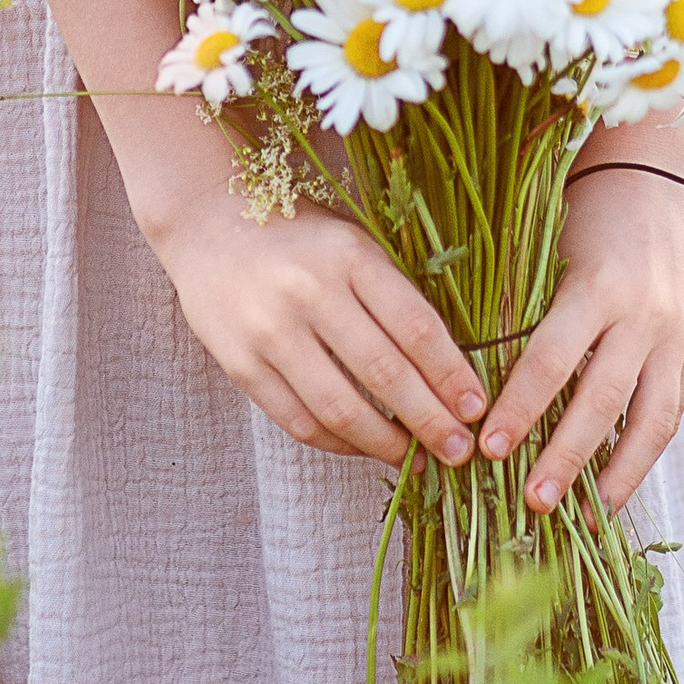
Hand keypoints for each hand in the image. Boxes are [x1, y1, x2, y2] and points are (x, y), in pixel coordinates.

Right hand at [147, 191, 490, 468]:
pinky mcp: (240, 364)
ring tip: (416, 461)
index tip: (477, 407)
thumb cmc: (299, 236)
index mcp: (349, 256)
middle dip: (430, 420)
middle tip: (460, 449)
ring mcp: (269, 331)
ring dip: (386, 443)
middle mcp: (309, 292)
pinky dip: (339, 443)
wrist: (205, 223)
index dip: (451, 374)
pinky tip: (365, 447)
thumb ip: (393, 296)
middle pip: (384, 373)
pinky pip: (299, 420)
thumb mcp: (354, 243)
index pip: (415, 327)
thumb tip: (449, 371)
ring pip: (340, 408)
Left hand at [479, 160, 683, 510]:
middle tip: (530, 501)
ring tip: (583, 518)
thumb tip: (470, 382)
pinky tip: (614, 489)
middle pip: (603, 401)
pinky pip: (670, 413)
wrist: (652, 171)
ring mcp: (679, 333)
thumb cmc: (575, 208)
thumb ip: (521, 310)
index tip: (486, 448)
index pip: (552, 360)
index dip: (520, 407)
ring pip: (651, 421)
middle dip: (565, 457)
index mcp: (597, 283)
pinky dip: (643, 455)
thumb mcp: (542, 247)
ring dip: (615, 476)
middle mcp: (645, 313)